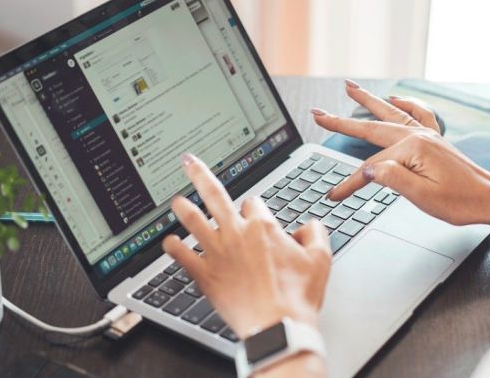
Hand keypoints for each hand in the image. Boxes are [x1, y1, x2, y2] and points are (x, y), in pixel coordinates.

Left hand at [162, 153, 331, 338]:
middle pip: (214, 195)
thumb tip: (309, 225)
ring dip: (183, 208)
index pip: (254, 203)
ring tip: (176, 200)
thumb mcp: (321, 259)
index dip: (255, 209)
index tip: (255, 216)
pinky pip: (183, 256)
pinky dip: (173, 248)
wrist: (277, 327)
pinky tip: (168, 242)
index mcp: (263, 227)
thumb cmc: (297, 297)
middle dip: (199, 174)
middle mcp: (236, 234)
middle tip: (188, 162)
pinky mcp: (205, 275)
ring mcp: (217, 254)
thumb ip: (316, 233)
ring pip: (194, 221)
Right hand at [312, 80, 489, 225]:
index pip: (370, 168)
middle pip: (372, 128)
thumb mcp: (424, 197)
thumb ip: (393, 179)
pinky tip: (395, 99)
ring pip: (390, 113)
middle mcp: (419, 136)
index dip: (349, 183)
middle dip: (342, 122)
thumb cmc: (461, 202)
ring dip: (368, 101)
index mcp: (413, 150)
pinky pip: (417, 114)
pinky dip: (404, 104)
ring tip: (349, 87)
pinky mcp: (435, 139)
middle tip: (318, 113)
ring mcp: (428, 134)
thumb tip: (368, 168)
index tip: (334, 195)